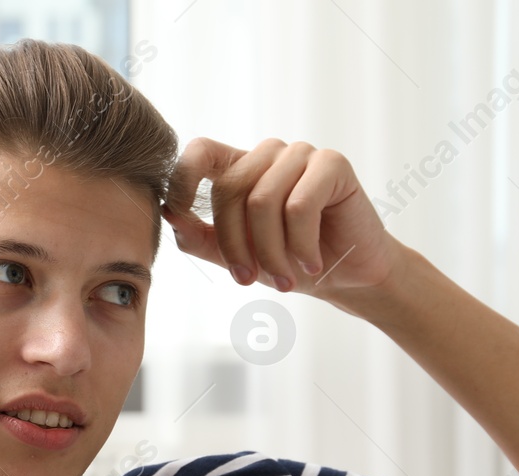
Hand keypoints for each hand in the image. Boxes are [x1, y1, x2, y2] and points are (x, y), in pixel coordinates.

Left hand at [161, 136, 404, 304]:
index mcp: (241, 169)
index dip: (182, 178)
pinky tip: (312, 263)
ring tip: (284, 280)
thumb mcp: (237, 257)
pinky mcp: (332, 164)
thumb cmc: (291, 262)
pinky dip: (300, 244)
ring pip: (263, 200)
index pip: (200, 152)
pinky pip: (299, 205)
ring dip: (271, 252)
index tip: (178, 215)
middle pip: (230, 188)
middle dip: (235, 244)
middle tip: (247, 280)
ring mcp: (301, 155)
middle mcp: (269, 156)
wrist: (347, 276)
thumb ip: (202, 238)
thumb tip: (171, 216)